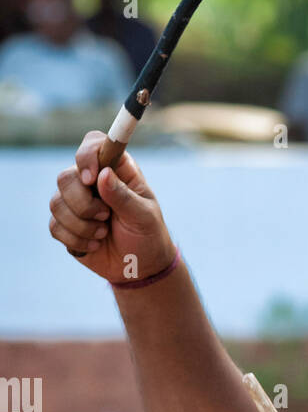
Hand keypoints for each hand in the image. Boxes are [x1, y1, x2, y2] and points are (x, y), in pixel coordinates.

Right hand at [49, 131, 175, 282]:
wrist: (141, 267)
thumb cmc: (147, 235)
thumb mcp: (143, 216)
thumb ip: (123, 196)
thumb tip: (103, 174)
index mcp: (116, 170)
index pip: (93, 144)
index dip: (86, 156)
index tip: (90, 178)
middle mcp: (91, 182)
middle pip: (65, 177)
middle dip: (83, 204)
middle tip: (106, 216)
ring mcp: (76, 202)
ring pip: (56, 204)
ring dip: (82, 226)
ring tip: (103, 234)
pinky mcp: (66, 225)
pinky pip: (55, 227)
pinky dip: (75, 240)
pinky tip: (94, 246)